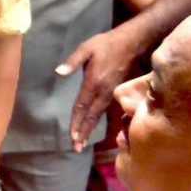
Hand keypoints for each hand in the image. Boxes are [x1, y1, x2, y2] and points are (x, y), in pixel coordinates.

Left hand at [58, 25, 140, 151]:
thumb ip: (72, 61)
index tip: (72, 136)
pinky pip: (104, 110)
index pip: (82, 106)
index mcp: (93, 82)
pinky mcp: (115, 91)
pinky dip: (97, 120)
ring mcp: (110, 92)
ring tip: (83, 143)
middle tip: (77, 147)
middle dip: (83, 132)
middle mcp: (102, 91)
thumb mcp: (86, 48)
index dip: (76, 121)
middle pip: (91, 116)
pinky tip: (93, 126)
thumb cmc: (106, 44)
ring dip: (90, 129)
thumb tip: (58, 72)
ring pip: (98, 115)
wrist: (131, 43)